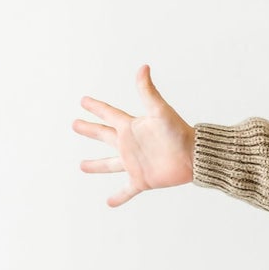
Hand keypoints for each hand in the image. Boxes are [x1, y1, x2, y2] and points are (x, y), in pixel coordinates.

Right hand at [74, 65, 194, 207]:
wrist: (194, 156)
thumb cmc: (179, 131)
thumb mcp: (160, 110)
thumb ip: (148, 91)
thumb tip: (143, 67)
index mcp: (131, 127)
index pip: (109, 114)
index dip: (96, 107)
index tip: (83, 101)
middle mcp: (130, 144)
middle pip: (104, 136)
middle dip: (89, 130)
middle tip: (74, 124)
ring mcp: (134, 163)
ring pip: (110, 165)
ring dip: (96, 165)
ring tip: (82, 166)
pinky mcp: (141, 180)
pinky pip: (127, 190)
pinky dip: (118, 197)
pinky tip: (108, 202)